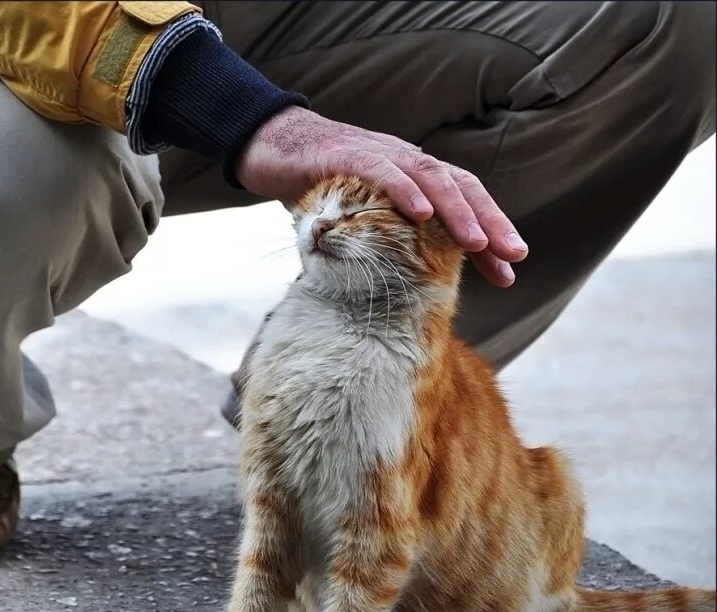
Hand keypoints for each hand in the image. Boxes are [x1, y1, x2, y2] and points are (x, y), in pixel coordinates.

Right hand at [236, 106, 526, 286]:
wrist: (273, 147)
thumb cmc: (318, 186)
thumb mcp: (359, 219)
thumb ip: (383, 242)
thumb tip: (401, 290)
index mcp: (415, 178)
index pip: (463, 202)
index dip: (489, 234)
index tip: (508, 273)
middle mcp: (407, 162)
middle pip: (461, 187)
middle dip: (490, 222)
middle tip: (513, 256)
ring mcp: (382, 155)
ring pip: (432, 178)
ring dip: (458, 211)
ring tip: (477, 243)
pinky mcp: (350, 155)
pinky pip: (384, 171)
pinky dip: (406, 191)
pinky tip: (423, 214)